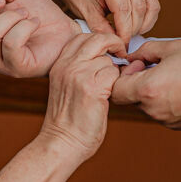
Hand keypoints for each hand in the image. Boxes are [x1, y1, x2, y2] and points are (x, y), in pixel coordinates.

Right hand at [40, 32, 124, 160]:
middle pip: (97, 39)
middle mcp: (67, 66)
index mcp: (59, 64)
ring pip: (108, 59)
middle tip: (121, 55)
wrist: (60, 144)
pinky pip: (114, 74)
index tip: (109, 51)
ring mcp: (79, 75)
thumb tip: (108, 57)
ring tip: (108, 88)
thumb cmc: (67, 120)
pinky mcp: (92, 88)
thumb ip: (80, 68)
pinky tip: (110, 96)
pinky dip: (117, 84)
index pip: (82, 37)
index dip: (100, 41)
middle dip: (113, 45)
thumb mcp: (65, 87)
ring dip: (115, 72)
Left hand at [43, 0, 160, 44]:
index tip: (122, 46)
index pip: (123, 8)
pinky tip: (137, 27)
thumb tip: (117, 43)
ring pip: (149, 4)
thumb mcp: (84, 12)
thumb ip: (101, 28)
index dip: (124, 30)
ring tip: (130, 35)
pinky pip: (151, 1)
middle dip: (133, 29)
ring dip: (143, 24)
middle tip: (125, 43)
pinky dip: (147, 16)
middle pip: (138, 7)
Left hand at [110, 40, 180, 129]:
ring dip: (150, 91)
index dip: (120, 75)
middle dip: (136, 82)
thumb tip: (133, 55)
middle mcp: (154, 110)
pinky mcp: (177, 126)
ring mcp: (166, 121)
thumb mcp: (174, 47)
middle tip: (155, 66)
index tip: (136, 64)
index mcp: (148, 89)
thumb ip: (146, 50)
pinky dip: (164, 100)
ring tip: (173, 75)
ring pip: (145, 105)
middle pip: (129, 98)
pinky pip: (160, 112)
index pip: (115, 89)